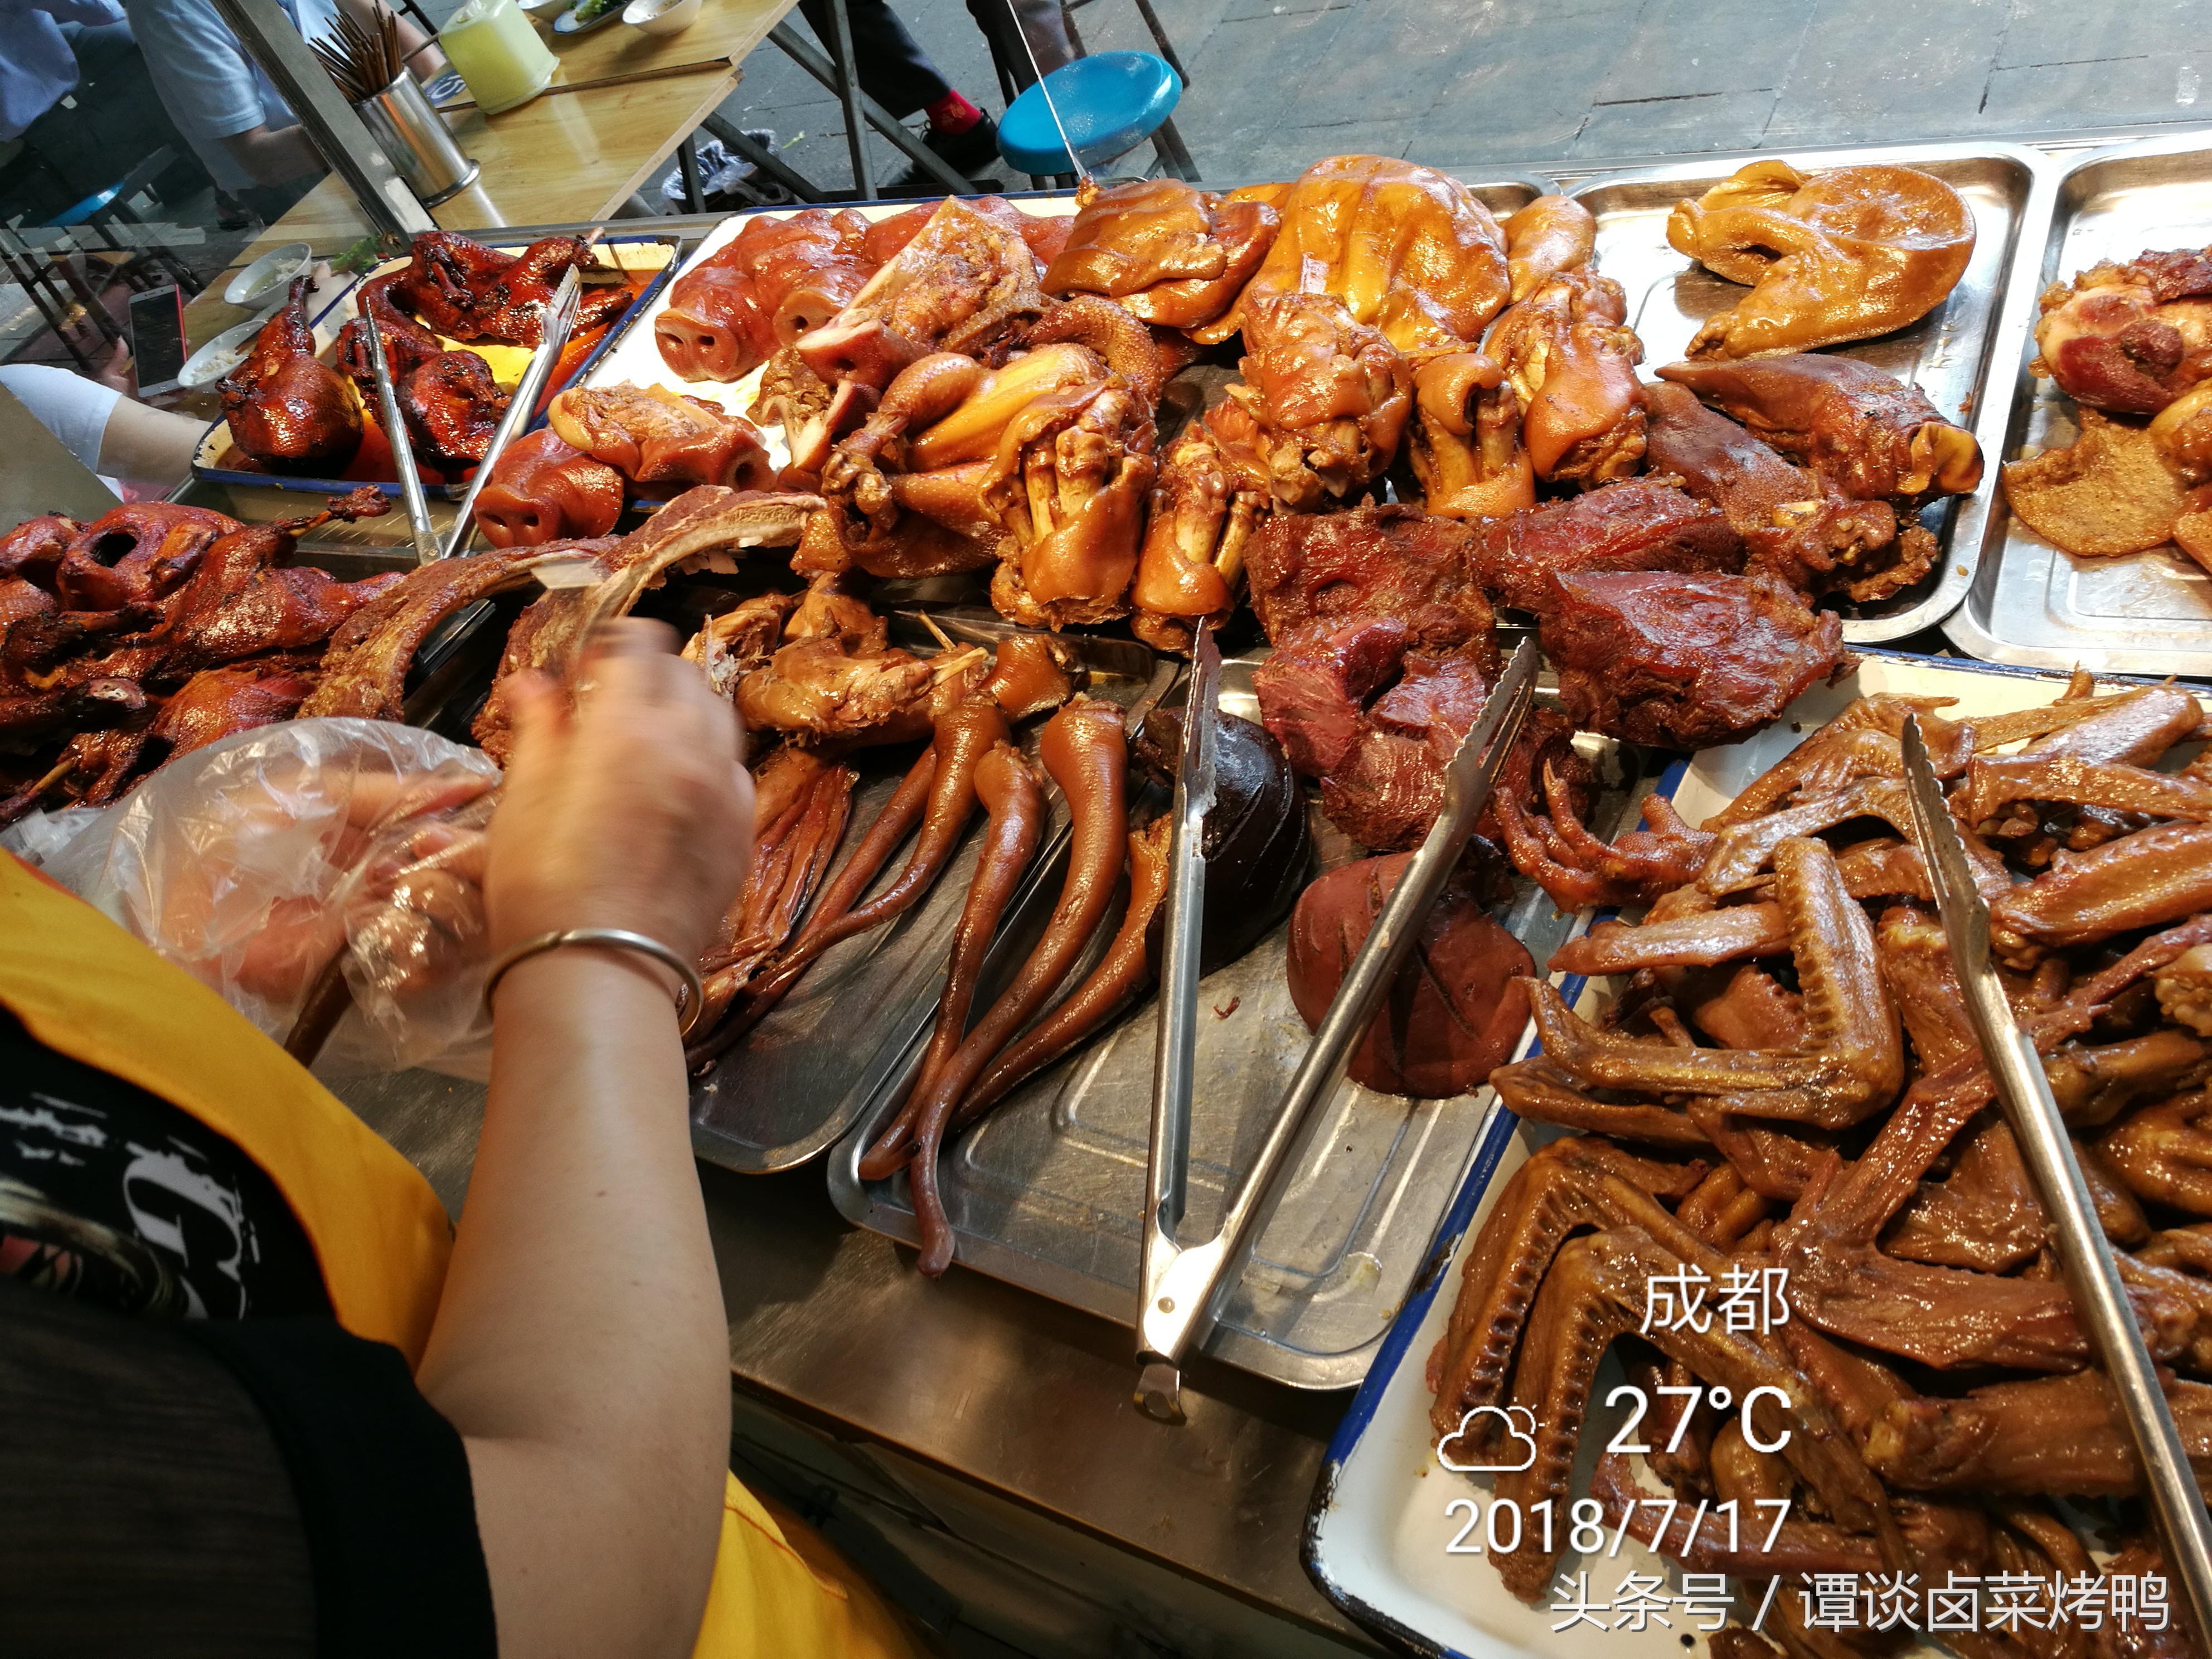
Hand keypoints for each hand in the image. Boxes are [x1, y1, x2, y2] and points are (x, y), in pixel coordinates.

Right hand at [485, 619, 752, 972]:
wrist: (603, 968)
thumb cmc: (542, 884)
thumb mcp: (523, 798)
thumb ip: (539, 730)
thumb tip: (534, 684)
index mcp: (628, 725)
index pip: (641, 647)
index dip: (618, 640)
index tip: (595, 657)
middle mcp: (690, 747)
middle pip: (688, 678)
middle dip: (655, 672)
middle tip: (620, 693)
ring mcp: (726, 791)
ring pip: (721, 721)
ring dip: (690, 711)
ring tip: (655, 732)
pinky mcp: (743, 834)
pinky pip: (737, 775)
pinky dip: (712, 762)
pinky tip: (683, 783)